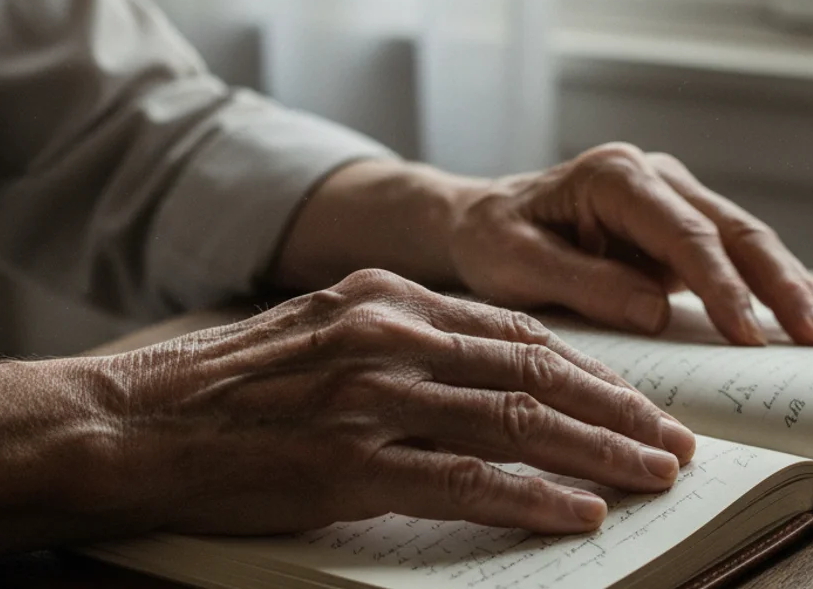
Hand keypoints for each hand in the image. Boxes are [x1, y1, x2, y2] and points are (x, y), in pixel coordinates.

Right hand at [99, 270, 695, 536]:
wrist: (136, 421)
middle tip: (675, 441)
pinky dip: (532, 497)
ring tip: (655, 476)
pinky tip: (578, 510)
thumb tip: (494, 373)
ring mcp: (374, 399)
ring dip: (600, 452)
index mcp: (393, 301)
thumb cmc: (235, 385)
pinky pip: (465, 481)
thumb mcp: (327, 331)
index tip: (639, 402)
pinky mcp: (350, 464)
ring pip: (518, 424)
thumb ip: (409, 341)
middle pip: (538, 375)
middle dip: (621, 410)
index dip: (594, 373)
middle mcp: (394, 337)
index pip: (521, 337)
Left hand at [449, 144, 812, 345]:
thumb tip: (657, 313)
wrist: (482, 220)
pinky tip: (806, 317)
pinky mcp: (681, 229)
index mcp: (616, 177)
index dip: (722, 286)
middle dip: (781, 285)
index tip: (748, 336)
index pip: (685, 234)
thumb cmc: (493, 239)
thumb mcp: (516, 265)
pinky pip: (734, 258)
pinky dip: (771, 288)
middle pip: (735, 231)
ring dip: (790, 287)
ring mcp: (675, 201)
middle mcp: (656, 178)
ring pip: (748, 241)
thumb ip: (585, 284)